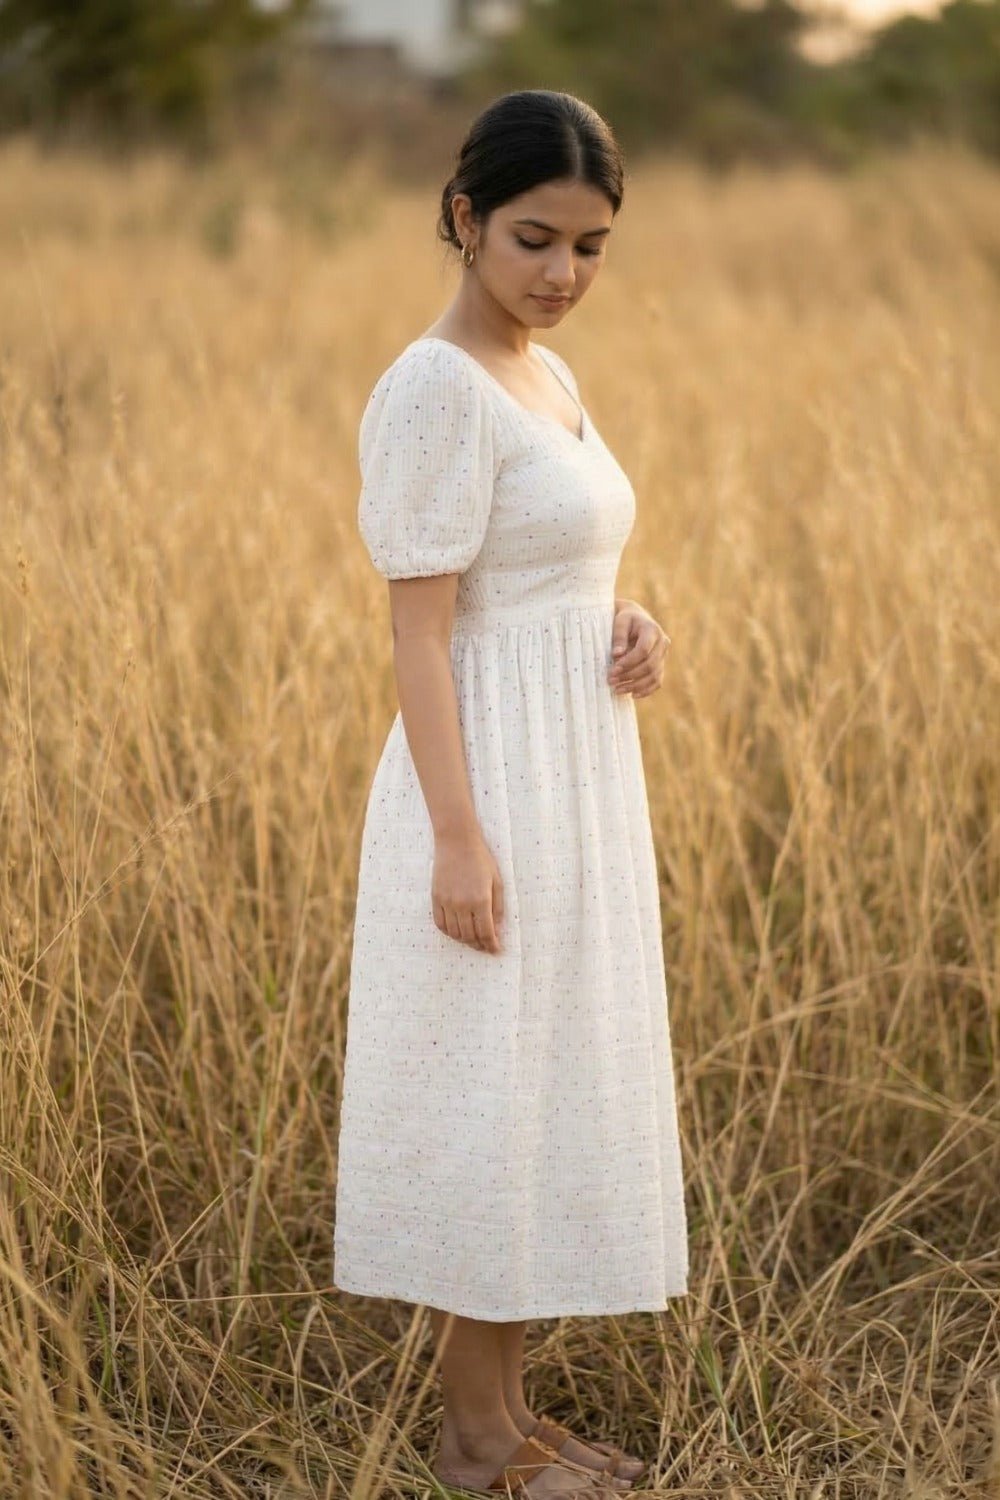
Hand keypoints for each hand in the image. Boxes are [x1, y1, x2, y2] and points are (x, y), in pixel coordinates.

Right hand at [431, 831, 504, 953]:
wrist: (457, 842)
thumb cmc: (481, 860)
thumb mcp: (497, 882)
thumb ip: (498, 908)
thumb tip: (497, 930)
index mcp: (481, 900)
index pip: (486, 932)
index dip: (491, 945)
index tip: (495, 950)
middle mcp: (463, 904)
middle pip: (470, 936)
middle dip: (479, 945)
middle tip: (485, 947)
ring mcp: (447, 902)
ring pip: (454, 933)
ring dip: (464, 940)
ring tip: (472, 940)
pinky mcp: (436, 898)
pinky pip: (440, 923)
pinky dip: (449, 932)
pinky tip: (456, 931)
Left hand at [607, 599, 670, 698]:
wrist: (635, 618)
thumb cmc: (624, 619)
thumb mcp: (619, 622)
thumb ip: (619, 636)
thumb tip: (617, 654)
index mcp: (652, 630)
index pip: (644, 650)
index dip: (629, 662)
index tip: (613, 670)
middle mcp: (662, 642)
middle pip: (650, 665)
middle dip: (630, 676)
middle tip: (611, 681)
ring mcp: (663, 655)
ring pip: (654, 676)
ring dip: (636, 686)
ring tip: (617, 690)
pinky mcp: (661, 664)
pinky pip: (658, 681)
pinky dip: (646, 690)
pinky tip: (632, 695)